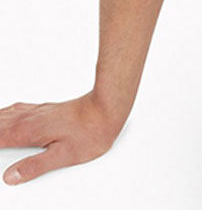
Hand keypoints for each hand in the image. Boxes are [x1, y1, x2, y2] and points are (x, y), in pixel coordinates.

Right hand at [0, 91, 123, 184]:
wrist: (107, 108)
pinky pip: (18, 109)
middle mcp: (30, 118)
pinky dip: (5, 113)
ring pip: (6, 115)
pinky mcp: (46, 109)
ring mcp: (38, 112)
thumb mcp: (63, 156)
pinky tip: (6, 114)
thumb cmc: (90, 132)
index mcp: (29, 131)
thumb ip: (35, 166)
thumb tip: (11, 176)